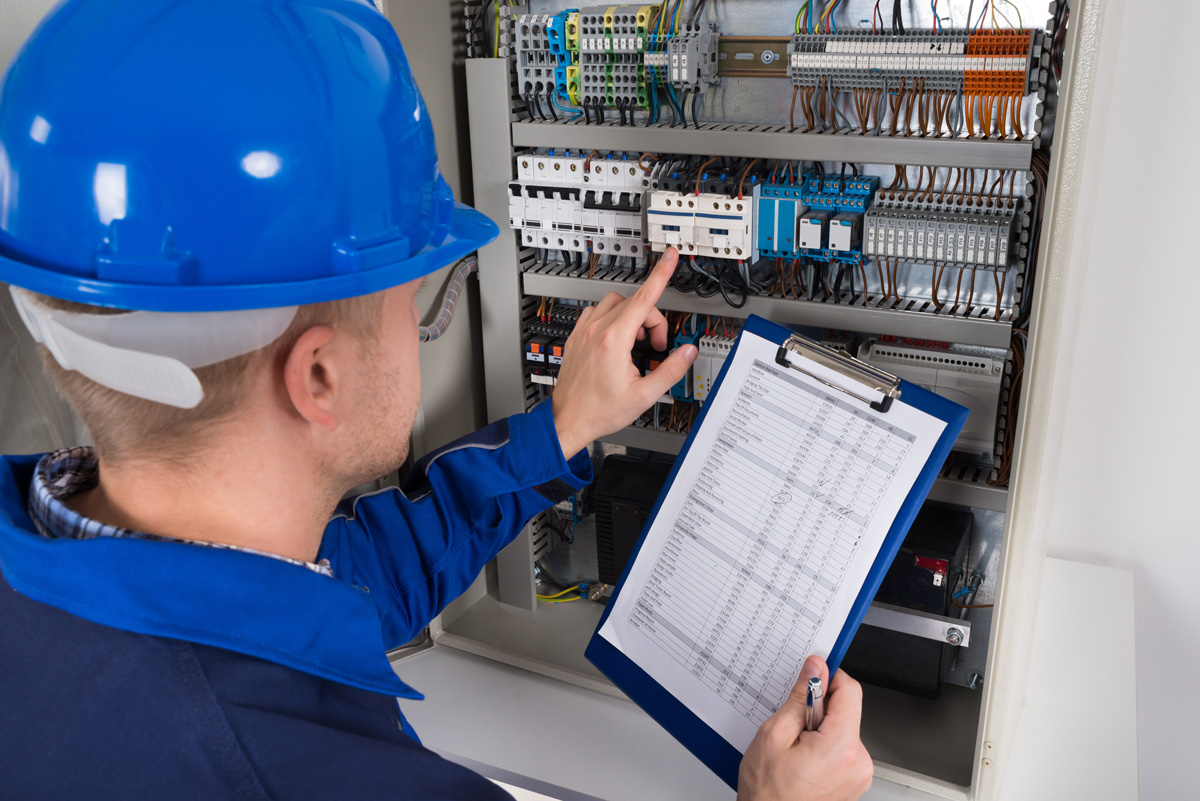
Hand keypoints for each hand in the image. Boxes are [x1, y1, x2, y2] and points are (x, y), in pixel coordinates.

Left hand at [551, 248, 696, 457]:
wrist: (569, 420)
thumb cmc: (599, 411)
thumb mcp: (644, 396)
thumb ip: (671, 371)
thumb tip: (688, 352)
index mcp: (614, 341)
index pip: (644, 297)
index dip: (661, 274)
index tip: (669, 256)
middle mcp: (596, 331)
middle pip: (635, 303)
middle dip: (652, 320)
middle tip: (657, 346)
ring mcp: (583, 332)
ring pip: (614, 303)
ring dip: (632, 316)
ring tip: (637, 343)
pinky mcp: (576, 337)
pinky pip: (596, 312)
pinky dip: (612, 319)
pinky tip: (617, 340)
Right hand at [737, 656, 872, 800]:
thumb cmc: (768, 793)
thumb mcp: (775, 735)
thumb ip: (800, 697)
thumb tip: (815, 669)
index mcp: (841, 747)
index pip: (850, 691)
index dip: (829, 676)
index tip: (813, 674)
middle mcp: (858, 762)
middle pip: (847, 711)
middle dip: (819, 709)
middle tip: (793, 726)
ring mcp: (859, 775)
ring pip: (843, 730)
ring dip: (821, 730)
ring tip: (796, 750)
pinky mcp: (854, 782)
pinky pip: (844, 750)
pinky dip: (825, 747)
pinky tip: (804, 761)